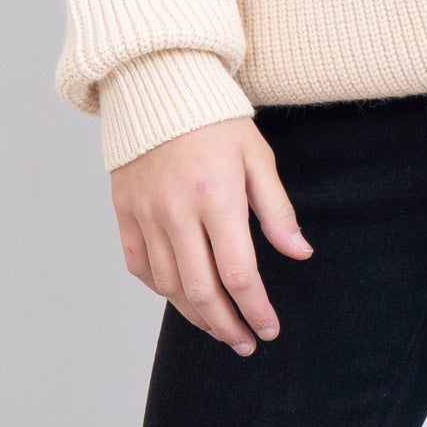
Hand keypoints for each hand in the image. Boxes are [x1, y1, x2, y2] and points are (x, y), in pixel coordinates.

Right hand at [110, 114, 313, 354]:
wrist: (158, 83)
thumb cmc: (216, 119)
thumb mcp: (257, 156)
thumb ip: (277, 210)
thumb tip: (301, 254)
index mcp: (218, 196)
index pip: (238, 274)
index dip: (256, 309)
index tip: (269, 329)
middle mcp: (178, 211)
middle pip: (201, 292)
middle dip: (228, 327)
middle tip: (246, 342)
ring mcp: (146, 214)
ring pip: (169, 287)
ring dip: (196, 316)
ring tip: (219, 326)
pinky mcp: (124, 212)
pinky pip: (140, 268)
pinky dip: (161, 289)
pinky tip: (181, 295)